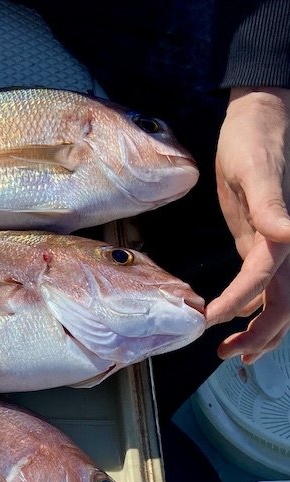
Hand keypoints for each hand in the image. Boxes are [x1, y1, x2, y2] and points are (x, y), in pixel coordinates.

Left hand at [205, 87, 289, 363]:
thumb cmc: (255, 139)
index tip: (209, 319)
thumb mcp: (257, 171)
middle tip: (226, 355)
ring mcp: (281, 248)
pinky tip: (237, 320)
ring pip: (280, 301)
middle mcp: (288, 246)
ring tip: (234, 354)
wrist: (260, 118)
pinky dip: (255, 307)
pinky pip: (269, 285)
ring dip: (261, 331)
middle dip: (258, 335)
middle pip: (283, 305)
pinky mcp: (268, 244)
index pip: (264, 281)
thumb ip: (270, 208)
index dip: (239, 302)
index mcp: (285, 234)